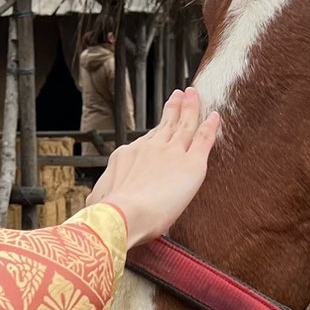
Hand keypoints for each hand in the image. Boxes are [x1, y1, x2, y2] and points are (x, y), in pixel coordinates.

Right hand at [85, 88, 220, 245]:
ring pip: (186, 125)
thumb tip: (94, 203)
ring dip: (192, 108)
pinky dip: (210, 126)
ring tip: (195, 95)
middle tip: (180, 94)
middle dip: (174, 108)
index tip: (162, 122)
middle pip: (167, 124)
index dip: (157, 129)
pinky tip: (215, 117)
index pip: (147, 140)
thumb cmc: (108, 213)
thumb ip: (102, 196)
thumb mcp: (98, 199)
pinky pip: (204, 139)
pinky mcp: (192, 164)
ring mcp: (172, 153)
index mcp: (127, 156)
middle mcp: (150, 149)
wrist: (122, 215)